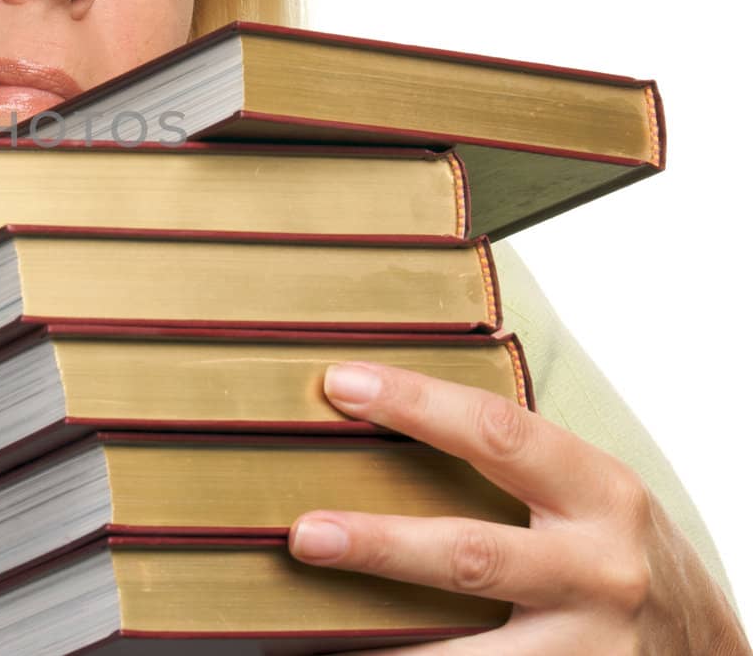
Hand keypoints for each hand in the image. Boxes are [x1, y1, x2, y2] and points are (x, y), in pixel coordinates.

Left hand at [287, 362, 749, 654]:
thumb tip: (385, 405)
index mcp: (599, 492)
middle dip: (382, 545)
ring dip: (385, 645)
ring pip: (469, 652)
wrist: (708, 654)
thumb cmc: (620, 555)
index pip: (497, 432)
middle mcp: (598, 571)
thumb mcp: (589, 496)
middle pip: (472, 556)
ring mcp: (586, 647)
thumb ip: (515, 461)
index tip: (341, 384)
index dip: (416, 403)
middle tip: (305, 534)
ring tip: (308, 633)